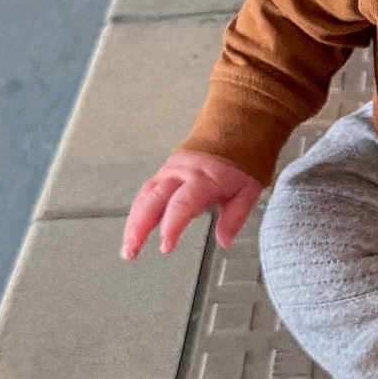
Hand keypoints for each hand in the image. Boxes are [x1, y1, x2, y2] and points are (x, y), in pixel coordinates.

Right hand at [121, 150, 263, 257]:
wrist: (235, 126)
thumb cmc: (242, 159)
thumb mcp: (249, 190)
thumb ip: (235, 217)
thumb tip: (224, 241)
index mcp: (204, 178)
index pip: (182, 205)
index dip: (171, 226)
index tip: (165, 246)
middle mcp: (182, 173)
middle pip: (153, 200)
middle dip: (138, 228)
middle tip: (131, 252)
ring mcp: (171, 170)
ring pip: (145, 195)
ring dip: (133, 222)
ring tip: (128, 247)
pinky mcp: (165, 170)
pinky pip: (148, 190)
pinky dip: (138, 210)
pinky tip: (135, 228)